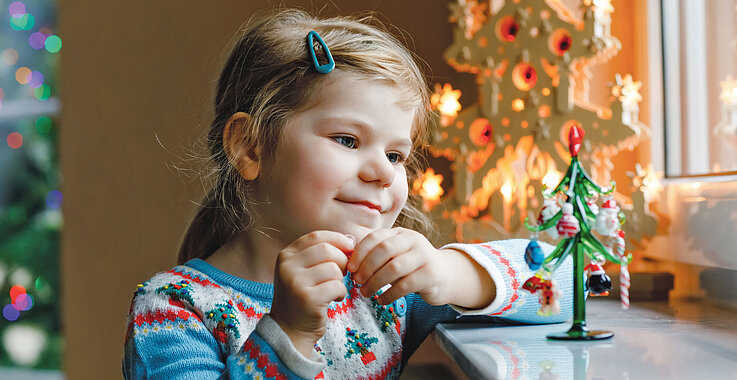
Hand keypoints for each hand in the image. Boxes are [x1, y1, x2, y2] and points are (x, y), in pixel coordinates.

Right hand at [269, 231, 353, 356]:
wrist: (288, 331)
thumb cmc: (301, 297)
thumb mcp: (302, 270)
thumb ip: (320, 254)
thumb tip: (351, 240)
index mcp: (286, 255)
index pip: (316, 236)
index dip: (337, 239)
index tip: (350, 248)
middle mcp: (287, 266)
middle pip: (328, 249)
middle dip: (342, 261)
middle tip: (342, 274)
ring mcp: (295, 282)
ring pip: (334, 268)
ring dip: (340, 280)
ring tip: (333, 289)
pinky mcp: (307, 299)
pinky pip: (337, 286)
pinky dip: (341, 293)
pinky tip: (334, 299)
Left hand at [346, 228, 452, 305]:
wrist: (445, 276)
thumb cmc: (412, 267)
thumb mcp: (396, 255)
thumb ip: (377, 255)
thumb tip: (349, 264)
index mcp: (400, 233)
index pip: (375, 237)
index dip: (360, 252)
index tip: (350, 268)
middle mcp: (413, 240)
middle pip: (384, 250)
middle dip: (366, 267)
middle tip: (357, 281)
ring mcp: (423, 256)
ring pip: (394, 268)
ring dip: (375, 282)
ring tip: (366, 293)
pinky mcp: (430, 274)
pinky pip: (405, 285)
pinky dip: (389, 294)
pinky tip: (381, 300)